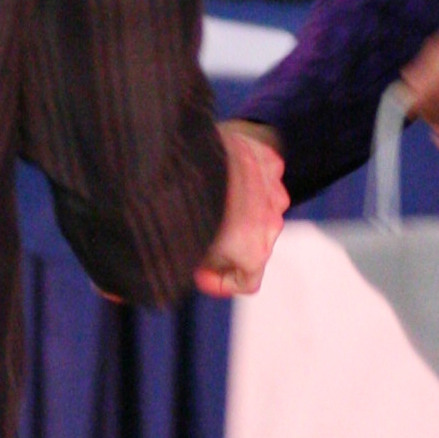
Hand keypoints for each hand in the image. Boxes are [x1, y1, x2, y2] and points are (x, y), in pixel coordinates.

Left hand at [196, 120, 290, 293]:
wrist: (189, 155)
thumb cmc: (184, 205)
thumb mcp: (180, 249)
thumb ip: (192, 264)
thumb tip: (163, 277)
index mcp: (255, 251)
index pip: (248, 282)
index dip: (221, 282)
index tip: (199, 273)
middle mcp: (273, 223)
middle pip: (254, 243)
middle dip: (229, 243)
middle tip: (199, 234)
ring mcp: (275, 190)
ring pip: (261, 207)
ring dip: (241, 208)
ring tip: (209, 198)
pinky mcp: (270, 161)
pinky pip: (261, 176)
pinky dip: (246, 177)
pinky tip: (219, 171)